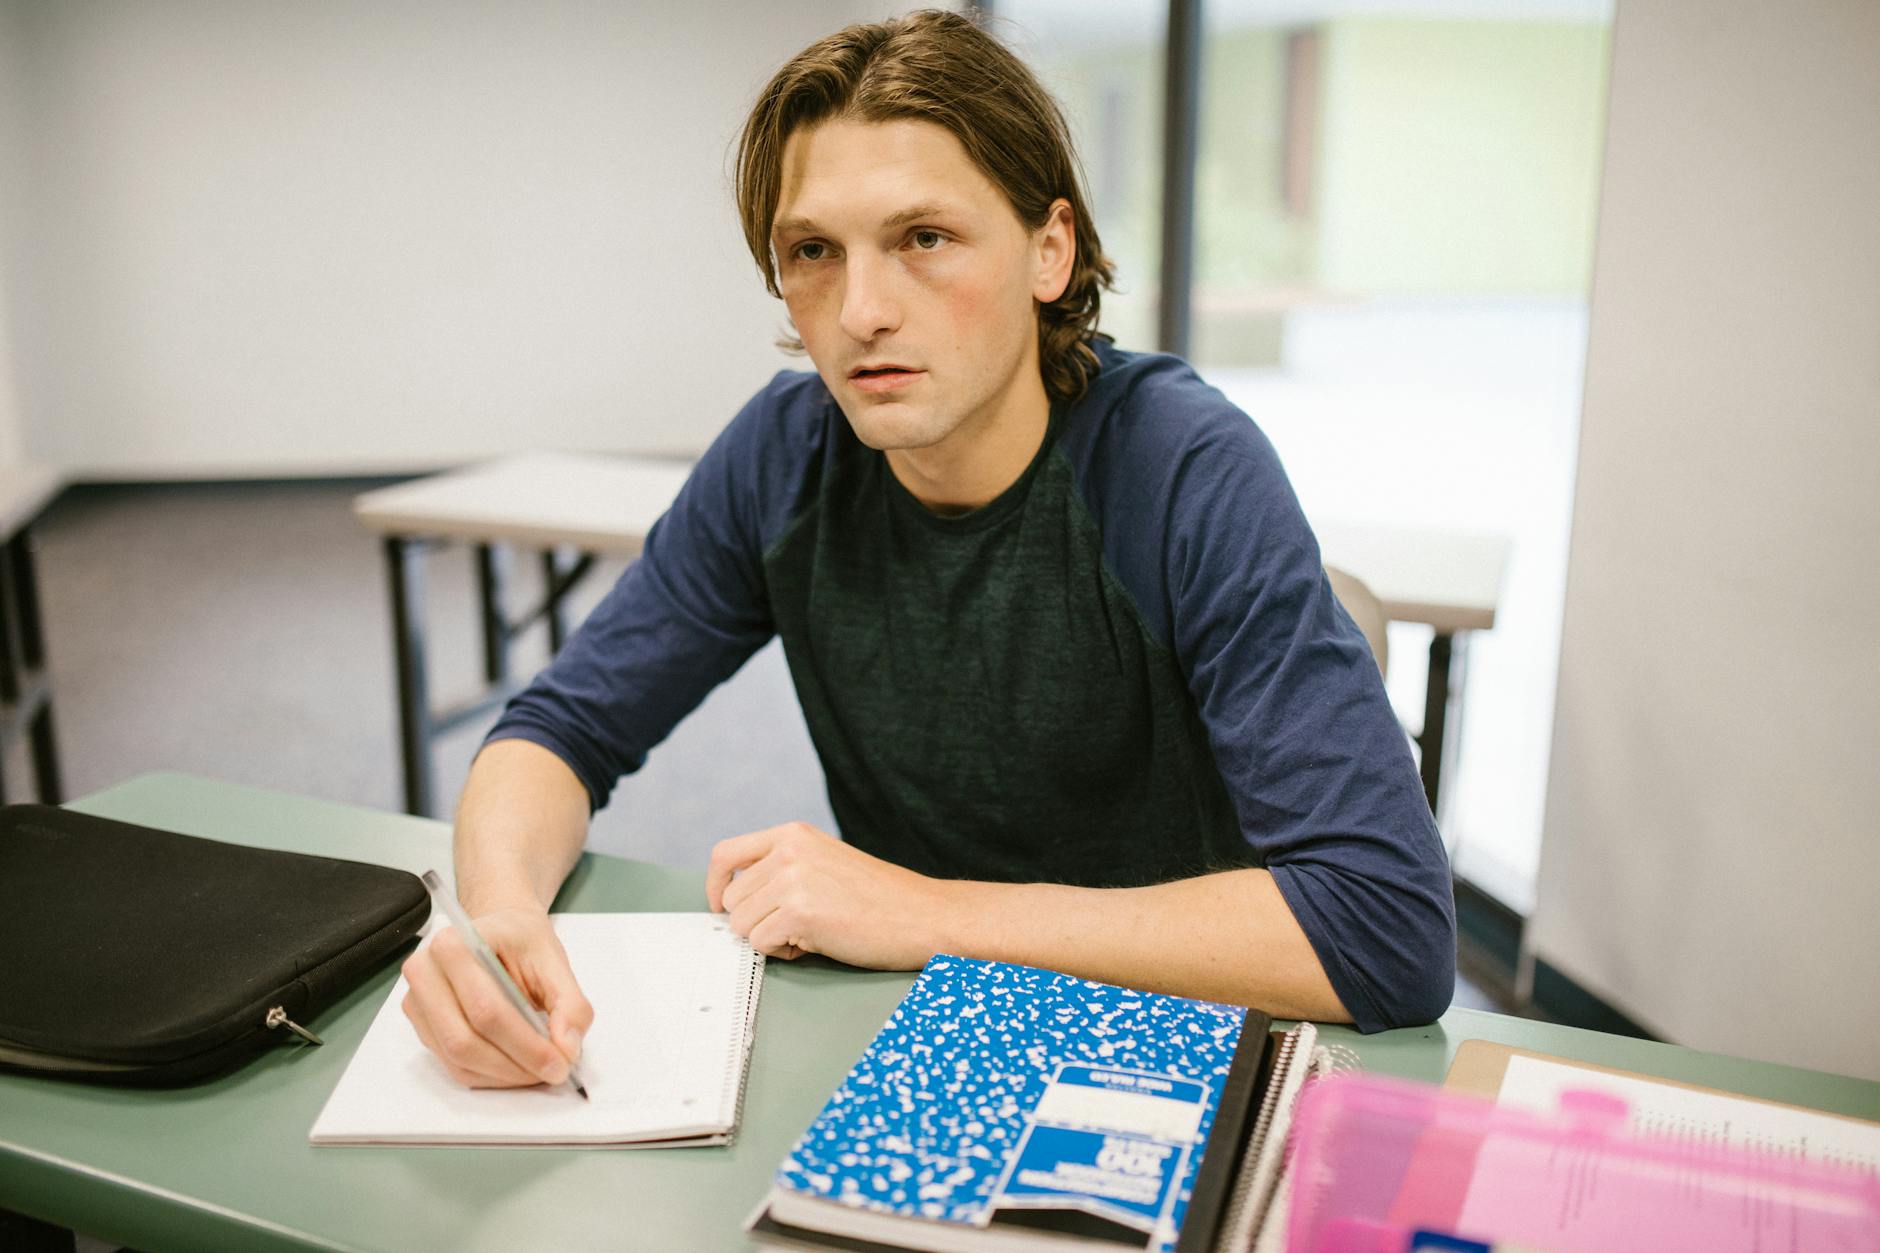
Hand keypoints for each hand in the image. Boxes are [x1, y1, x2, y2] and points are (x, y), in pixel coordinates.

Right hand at [400, 906, 594, 1088]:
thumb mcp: (555, 960)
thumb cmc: (522, 943)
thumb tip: (566, 1048)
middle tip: (553, 1071)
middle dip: (515, 1065)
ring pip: (458, 1059)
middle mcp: (425, 972)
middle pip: (465, 1040)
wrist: (499, 934)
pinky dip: (490, 1075)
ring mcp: (417, 1003)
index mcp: (454, 945)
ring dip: (503, 1075)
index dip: (526, 1044)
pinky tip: (516, 1067)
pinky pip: (453, 1065)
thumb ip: (570, 1003)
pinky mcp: (422, 1026)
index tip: (560, 1063)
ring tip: (538, 1069)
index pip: (487, 1009)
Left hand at [706, 821, 957, 968]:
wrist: (924, 915)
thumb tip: (734, 899)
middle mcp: (789, 851)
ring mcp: (793, 880)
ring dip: (770, 938)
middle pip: (732, 900)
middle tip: (797, 927)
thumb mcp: (825, 861)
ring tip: (811, 933)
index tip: (720, 906)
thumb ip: (782, 868)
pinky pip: (762, 944)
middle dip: (756, 922)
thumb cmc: (880, 898)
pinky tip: (817, 943)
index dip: (715, 886)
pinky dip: (785, 953)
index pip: (725, 854)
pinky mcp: (799, 912)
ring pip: (742, 925)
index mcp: (794, 834)